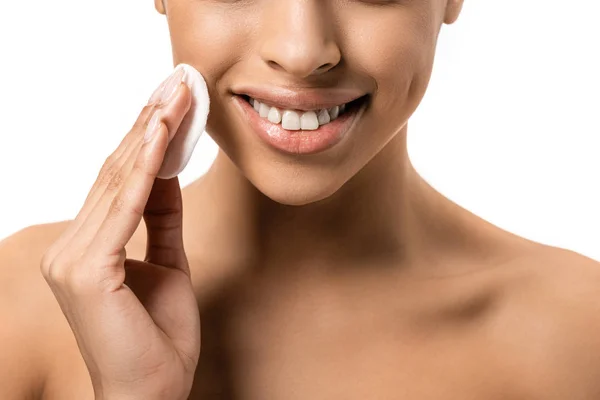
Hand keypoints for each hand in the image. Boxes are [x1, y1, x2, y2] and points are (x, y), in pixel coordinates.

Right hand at [40, 66, 200, 399]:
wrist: (152, 394)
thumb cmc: (158, 338)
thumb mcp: (169, 266)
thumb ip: (162, 220)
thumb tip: (169, 172)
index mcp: (88, 248)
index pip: (120, 181)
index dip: (146, 139)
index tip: (171, 102)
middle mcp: (71, 247)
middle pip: (117, 172)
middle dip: (150, 124)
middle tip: (177, 84)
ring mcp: (73, 258)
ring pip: (119, 181)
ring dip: (151, 134)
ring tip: (175, 96)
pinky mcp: (86, 270)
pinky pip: (125, 207)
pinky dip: (146, 168)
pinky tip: (162, 135)